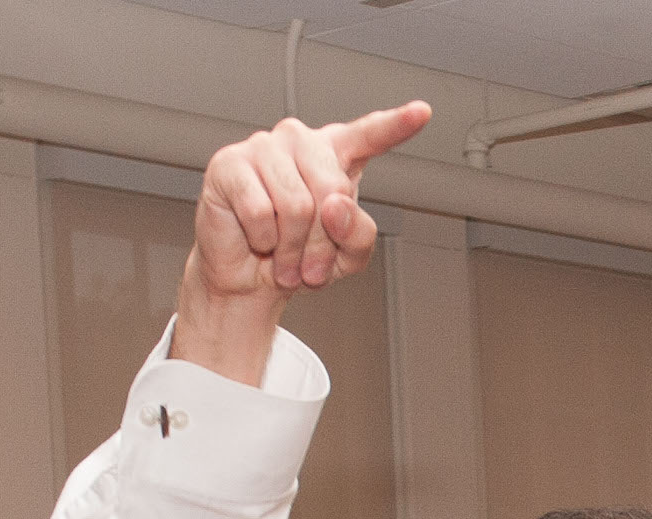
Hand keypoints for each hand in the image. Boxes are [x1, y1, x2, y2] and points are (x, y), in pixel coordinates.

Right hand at [174, 102, 430, 380]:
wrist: (248, 275)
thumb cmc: (300, 258)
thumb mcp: (346, 257)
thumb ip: (359, 234)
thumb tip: (336, 205)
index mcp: (335, 155)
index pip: (369, 135)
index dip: (396, 125)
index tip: (422, 112)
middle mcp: (300, 141)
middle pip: (332, 190)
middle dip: (324, 242)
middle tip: (310, 266)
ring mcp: (263, 146)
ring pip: (296, 205)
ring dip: (292, 248)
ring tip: (285, 258)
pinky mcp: (229, 163)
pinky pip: (260, 210)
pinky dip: (263, 239)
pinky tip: (258, 238)